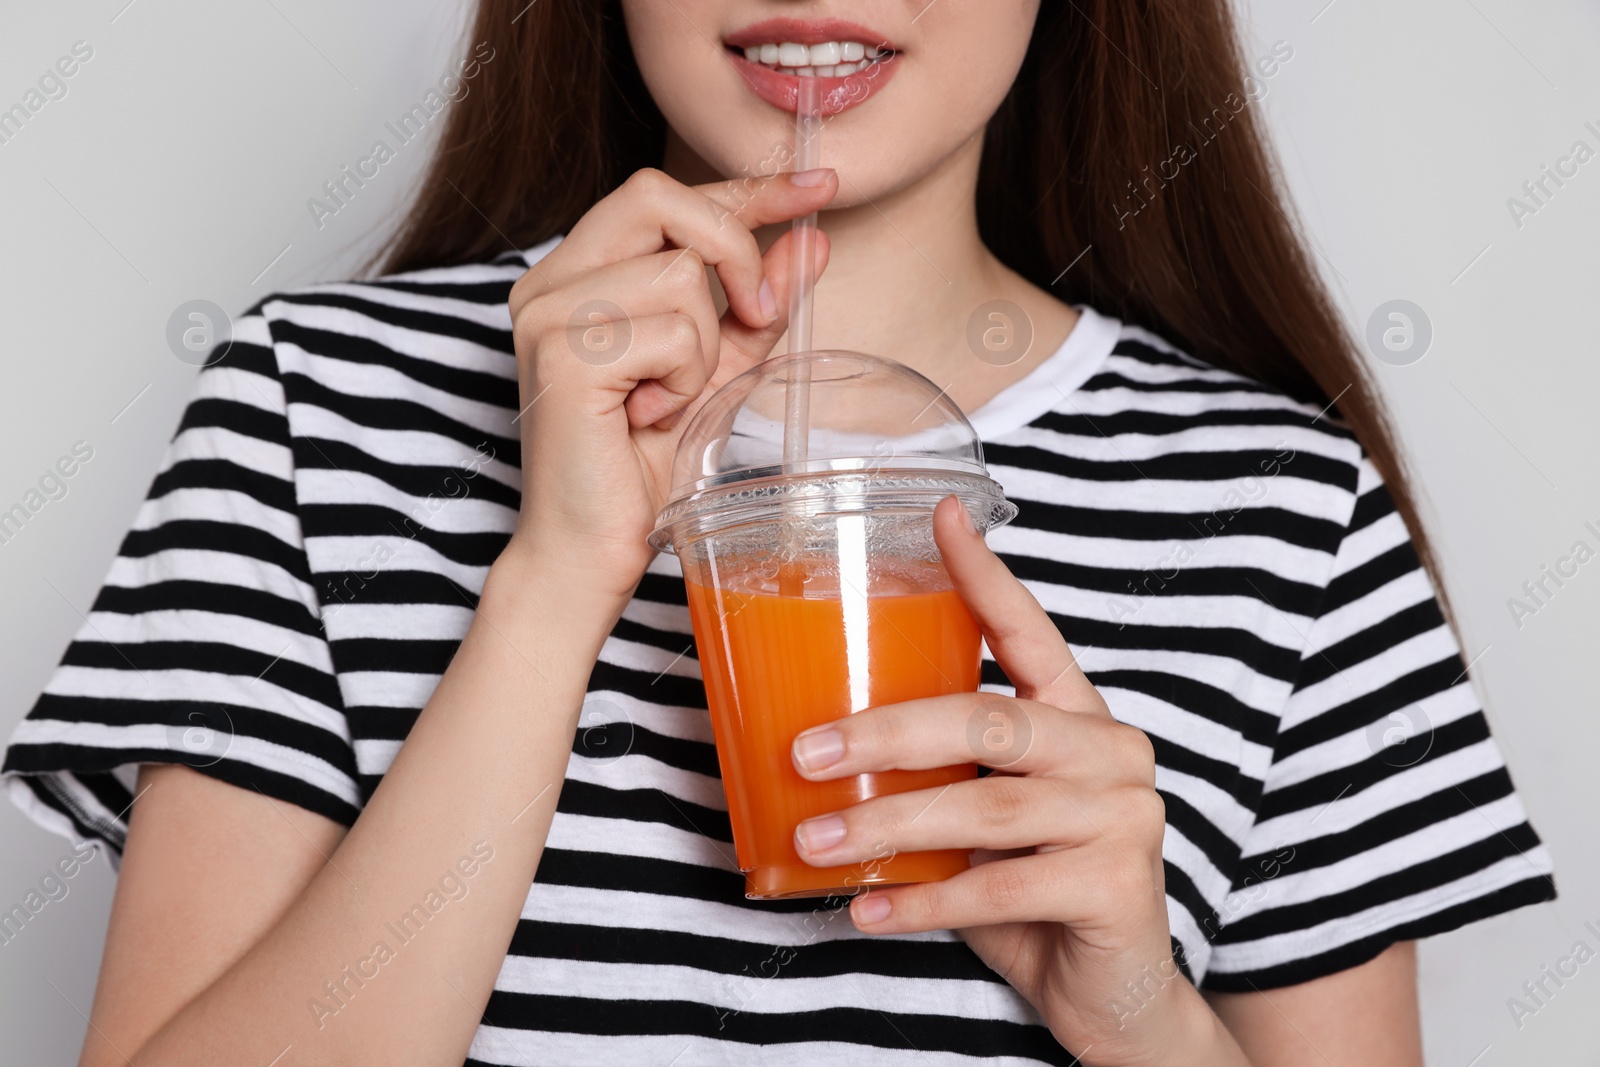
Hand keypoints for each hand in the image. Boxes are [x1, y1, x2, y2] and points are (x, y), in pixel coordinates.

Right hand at [504, 167, 835, 600]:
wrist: (591, 548)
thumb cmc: (641, 465)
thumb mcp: (717, 368)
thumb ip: (758, 303)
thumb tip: (814, 238)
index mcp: (577, 274)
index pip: (667, 196)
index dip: (748, 187)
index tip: (818, 186)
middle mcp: (549, 281)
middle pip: (661, 197)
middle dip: (734, 251)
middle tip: (757, 318)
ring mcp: (547, 314)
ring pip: (680, 276)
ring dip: (703, 348)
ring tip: (669, 400)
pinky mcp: (561, 354)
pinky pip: (672, 333)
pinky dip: (685, 381)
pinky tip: (650, 418)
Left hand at [788, 497, 1244, 1065]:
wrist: (1111, 994)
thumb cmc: (1031, 890)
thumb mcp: (984, 820)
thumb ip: (937, 779)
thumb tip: (814, 756)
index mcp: (1076, 716)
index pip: (1030, 630)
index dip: (984, 575)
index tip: (940, 516)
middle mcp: (1110, 749)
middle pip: (986, 720)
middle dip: (883, 732)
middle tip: (805, 753)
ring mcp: (1123, 815)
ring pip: (985, 806)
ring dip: (886, 826)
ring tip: (815, 843)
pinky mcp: (1116, 885)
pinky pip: (998, 887)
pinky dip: (922, 903)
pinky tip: (868, 911)